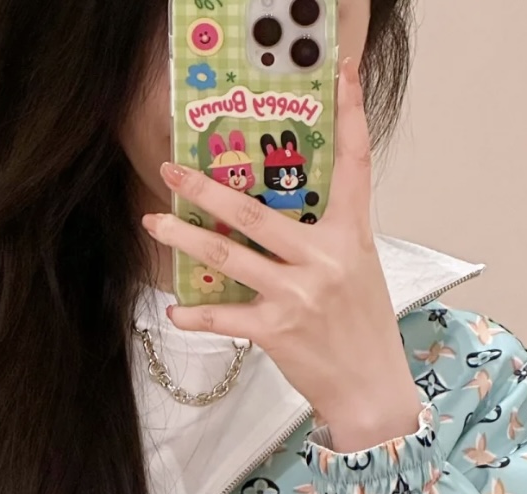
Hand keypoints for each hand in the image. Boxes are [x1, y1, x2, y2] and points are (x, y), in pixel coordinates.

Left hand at [141, 56, 422, 453]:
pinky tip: (175, 310)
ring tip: (155, 222)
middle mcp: (322, 259)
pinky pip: (224, 316)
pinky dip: (196, 314)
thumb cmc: (362, 329)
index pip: (355, 165)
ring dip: (185, 239)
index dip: (351, 115)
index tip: (343, 72)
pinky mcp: (276, 330)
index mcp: (350, 236)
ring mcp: (297, 294)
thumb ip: (327, 238)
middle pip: (254, 212)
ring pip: (228, 257)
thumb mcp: (358, 271)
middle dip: (206, 189)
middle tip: (173, 170)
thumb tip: (281, 217)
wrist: (371, 388)